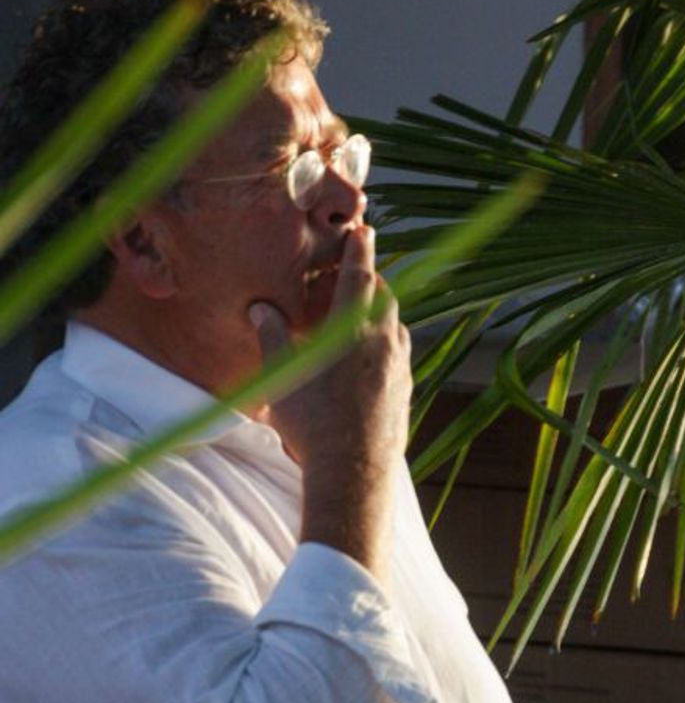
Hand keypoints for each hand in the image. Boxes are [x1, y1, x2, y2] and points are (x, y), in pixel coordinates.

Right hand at [251, 226, 411, 580]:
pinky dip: (384, 347)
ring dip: (378, 316)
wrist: (353, 472)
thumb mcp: (283, 376)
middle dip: (370, 283)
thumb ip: (273, 336)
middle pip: (384, 299)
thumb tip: (261, 308)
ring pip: (395, 328)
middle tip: (353, 277)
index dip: (361, 250)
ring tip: (356, 320)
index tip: (365, 230)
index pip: (360, 276)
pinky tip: (366, 362)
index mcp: (354, 330)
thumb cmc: (312, 422)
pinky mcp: (406, 392)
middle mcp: (385, 343)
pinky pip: (398, 357)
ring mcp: (400, 368)